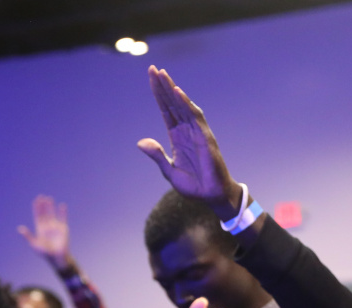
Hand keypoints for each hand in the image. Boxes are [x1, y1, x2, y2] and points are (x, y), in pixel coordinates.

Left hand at [17, 195, 74, 270]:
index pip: (38, 216)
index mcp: (40, 229)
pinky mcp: (63, 228)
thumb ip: (28, 235)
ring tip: (49, 198)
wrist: (57, 257)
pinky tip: (62, 205)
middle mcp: (47, 226)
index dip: (36, 208)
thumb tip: (20, 228)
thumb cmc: (45, 253)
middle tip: (41, 196)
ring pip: (52, 214)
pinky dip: (63, 212)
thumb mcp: (34, 244)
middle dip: (43, 205)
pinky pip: (63, 218)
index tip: (36, 200)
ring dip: (50, 207)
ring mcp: (55, 227)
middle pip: (44, 213)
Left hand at [137, 67, 242, 218]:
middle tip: (152, 68)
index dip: (158, 94)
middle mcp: (186, 130)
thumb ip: (157, 155)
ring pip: (182, 105)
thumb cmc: (194, 185)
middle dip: (162, 86)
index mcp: (177, 136)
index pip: (166, 110)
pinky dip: (186, 104)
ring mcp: (196, 132)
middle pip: (172, 103)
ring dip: (172, 89)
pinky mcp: (204, 137)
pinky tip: (177, 92)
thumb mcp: (169, 171)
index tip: (150, 78)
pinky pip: (194, 117)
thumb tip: (140, 142)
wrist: (211, 195)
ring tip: (162, 74)